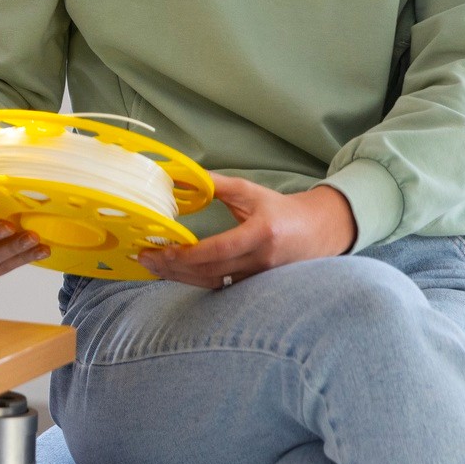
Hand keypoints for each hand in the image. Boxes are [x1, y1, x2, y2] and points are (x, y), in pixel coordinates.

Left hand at [139, 177, 355, 288]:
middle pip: (210, 272)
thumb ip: (214, 184)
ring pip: (213, 284)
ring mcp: (260, 278)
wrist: (318, 232)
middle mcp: (261, 260)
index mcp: (261, 234)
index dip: (186, 255)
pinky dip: (195, 281)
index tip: (160, 251)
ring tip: (154, 266)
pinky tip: (175, 273)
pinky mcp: (256, 287)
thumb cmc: (280, 209)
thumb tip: (178, 175)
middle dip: (174, 269)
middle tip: (146, 259)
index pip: (218, 250)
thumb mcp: (249, 191)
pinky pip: (221, 287)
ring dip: (181, 277)